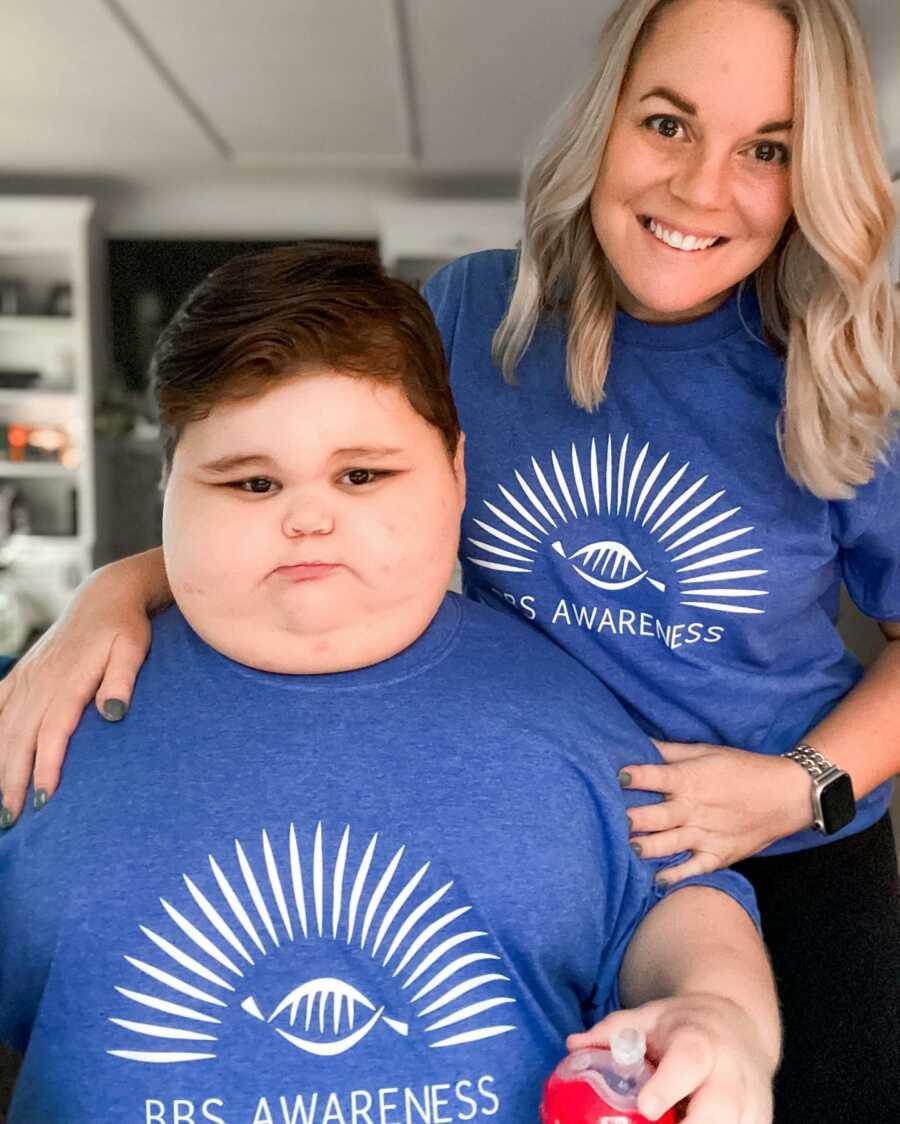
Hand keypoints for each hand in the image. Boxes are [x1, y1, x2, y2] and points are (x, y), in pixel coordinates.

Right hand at [0, 567, 150, 825]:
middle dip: (13, 781)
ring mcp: (27, 678)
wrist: (105, 597)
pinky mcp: (22, 674)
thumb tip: (113, 713)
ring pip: (4, 728)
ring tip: (0, 804)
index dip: (46, 767)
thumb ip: (121, 680)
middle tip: (12, 819)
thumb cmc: (125, 627)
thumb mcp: (133, 649)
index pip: (53, 733)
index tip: (44, 799)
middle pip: (20, 738)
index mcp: (68, 681)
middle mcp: (41, 682)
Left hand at [568, 993, 775, 1123]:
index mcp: (700, 1041)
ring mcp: (752, 1104)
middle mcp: (732, 1074)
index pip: (689, 1062)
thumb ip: (611, 1031)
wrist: (740, 1027)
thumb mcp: (648, 1017)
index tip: (647, 1107)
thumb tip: (573, 1045)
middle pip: (719, 1111)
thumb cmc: (685, 1027)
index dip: (669, 1086)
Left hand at [621, 740, 811, 881]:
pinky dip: (676, 876)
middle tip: (611, 821)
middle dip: (632, 819)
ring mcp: (706, 834)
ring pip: (669, 844)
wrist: (786, 795)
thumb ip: (670, 751)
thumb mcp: (706, 751)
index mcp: (689, 779)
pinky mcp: (719, 855)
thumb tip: (639, 740)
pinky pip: (694, 868)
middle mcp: (694, 808)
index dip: (634, 777)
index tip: (617, 778)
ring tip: (627, 848)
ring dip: (646, 847)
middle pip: (657, 816)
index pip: (654, 777)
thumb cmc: (742, 768)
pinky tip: (656, 880)